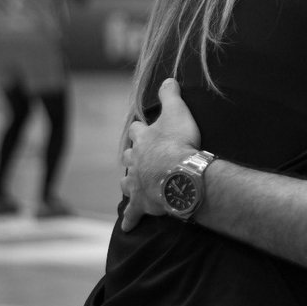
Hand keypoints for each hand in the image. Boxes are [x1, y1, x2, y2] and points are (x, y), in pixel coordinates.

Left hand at [120, 79, 201, 231]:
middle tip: (139, 159)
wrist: (179, 173)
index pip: (136, 131)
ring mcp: (137, 183)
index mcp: (142, 140)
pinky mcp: (142, 202)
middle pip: (128, 158)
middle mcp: (135, 161)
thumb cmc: (179, 141)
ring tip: (131, 184)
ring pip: (127, 182)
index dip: (139, 130)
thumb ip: (171, 95)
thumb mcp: (177, 111)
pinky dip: (130, 218)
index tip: (141, 130)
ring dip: (129, 182)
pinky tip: (127, 226)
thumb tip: (168, 79)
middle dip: (132, 157)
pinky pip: (132, 213)